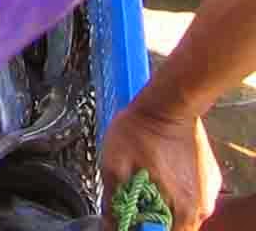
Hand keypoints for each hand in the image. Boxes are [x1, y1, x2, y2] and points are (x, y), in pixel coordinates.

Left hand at [100, 100, 220, 229]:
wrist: (169, 103)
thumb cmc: (139, 131)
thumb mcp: (114, 164)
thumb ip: (114, 199)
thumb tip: (109, 223)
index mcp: (182, 209)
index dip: (142, 229)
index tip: (129, 218)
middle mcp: (202, 207)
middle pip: (174, 226)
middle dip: (152, 218)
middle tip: (134, 199)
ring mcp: (209, 193)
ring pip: (183, 212)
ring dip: (164, 205)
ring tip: (147, 183)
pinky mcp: (212, 179)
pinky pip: (192, 196)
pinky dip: (176, 192)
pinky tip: (162, 174)